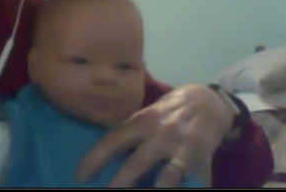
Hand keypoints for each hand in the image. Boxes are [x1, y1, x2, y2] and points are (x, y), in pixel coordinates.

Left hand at [76, 85, 234, 188]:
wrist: (206, 102)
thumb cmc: (167, 115)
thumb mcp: (146, 118)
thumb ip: (130, 136)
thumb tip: (104, 159)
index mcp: (141, 122)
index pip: (113, 141)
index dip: (95, 158)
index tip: (80, 176)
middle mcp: (160, 133)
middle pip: (138, 162)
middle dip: (121, 182)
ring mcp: (182, 146)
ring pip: (168, 174)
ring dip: (157, 187)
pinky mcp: (202, 157)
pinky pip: (194, 179)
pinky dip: (188, 186)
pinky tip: (183, 189)